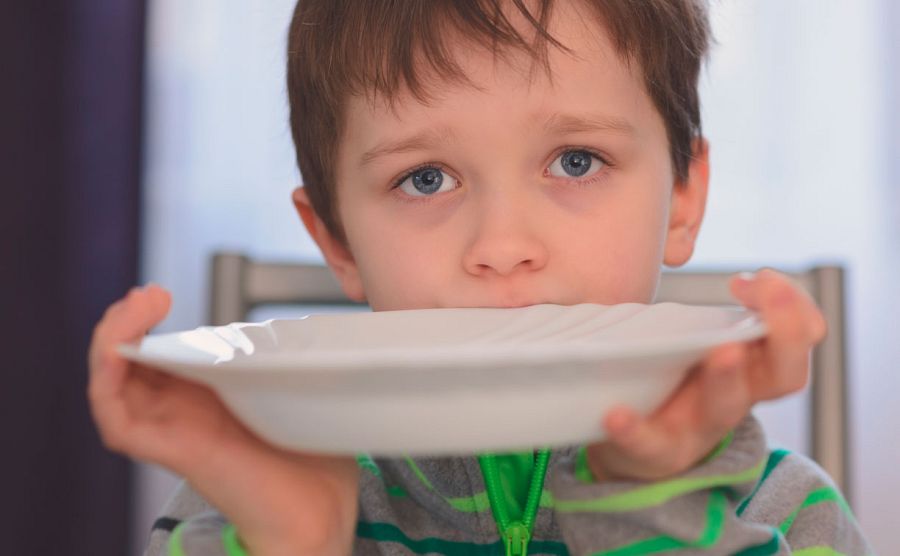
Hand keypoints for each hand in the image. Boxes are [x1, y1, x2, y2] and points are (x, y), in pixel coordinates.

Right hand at [88, 284, 358, 555]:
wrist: (320, 515)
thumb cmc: (313, 459)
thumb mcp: (296, 388)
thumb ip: (284, 357)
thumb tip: (296, 323)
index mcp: (205, 396)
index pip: (155, 354)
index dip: (145, 322)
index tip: (161, 295)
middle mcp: (180, 412)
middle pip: (125, 364)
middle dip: (125, 321)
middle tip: (151, 295)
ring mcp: (172, 431)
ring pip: (112, 385)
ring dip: (114, 340)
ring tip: (137, 309)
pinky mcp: (171, 452)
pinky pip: (117, 421)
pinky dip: (109, 381)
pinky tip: (121, 353)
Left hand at [585, 268, 827, 481]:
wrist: (629, 446)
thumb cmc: (668, 379)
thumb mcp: (692, 338)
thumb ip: (693, 298)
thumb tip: (674, 213)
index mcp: (749, 365)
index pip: (797, 337)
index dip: (792, 307)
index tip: (759, 276)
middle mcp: (735, 396)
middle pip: (783, 374)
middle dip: (783, 333)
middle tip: (765, 292)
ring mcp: (698, 427)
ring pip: (725, 408)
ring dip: (727, 378)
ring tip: (722, 351)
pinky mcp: (655, 451)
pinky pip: (650, 443)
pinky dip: (636, 430)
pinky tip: (616, 415)